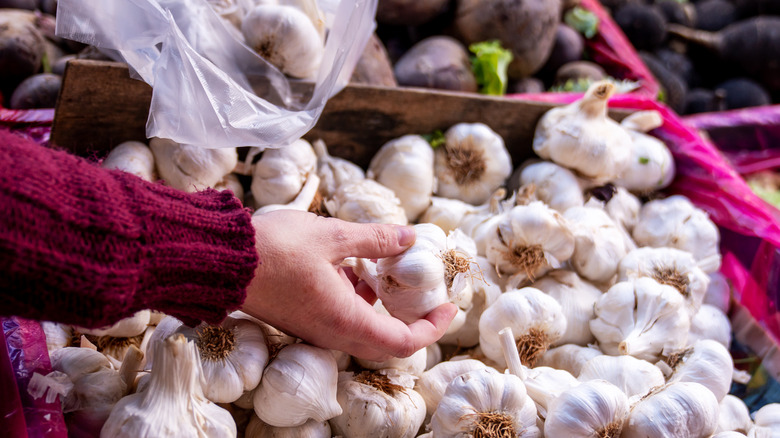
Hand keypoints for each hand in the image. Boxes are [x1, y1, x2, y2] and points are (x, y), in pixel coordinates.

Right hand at [242, 210, 456, 360]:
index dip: (432, 328)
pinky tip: (351, 268)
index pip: (404, 342)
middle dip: (412, 321)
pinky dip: (357, 301)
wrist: (220, 262)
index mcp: (346, 320)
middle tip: (425, 294)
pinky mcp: (302, 320)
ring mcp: (315, 330)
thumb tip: (409, 236)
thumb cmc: (274, 249)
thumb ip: (375, 239)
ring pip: (363, 330)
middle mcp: (332, 334)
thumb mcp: (333, 236)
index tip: (447, 307)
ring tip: (387, 271)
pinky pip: (341, 320)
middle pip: (385, 342)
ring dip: (381, 306)